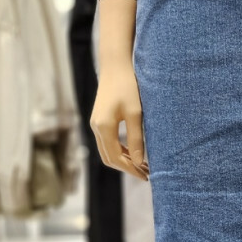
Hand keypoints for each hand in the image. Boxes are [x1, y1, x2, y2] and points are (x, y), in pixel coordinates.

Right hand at [90, 61, 148, 180]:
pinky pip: (107, 142)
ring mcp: (96, 124)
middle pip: (109, 158)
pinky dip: (120, 150)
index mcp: (104, 127)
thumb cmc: (128, 86)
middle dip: (127, 167)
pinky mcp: (99, 120)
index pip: (116, 158)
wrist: (115, 66)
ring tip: (142, 164)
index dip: (131, 169)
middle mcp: (96, 127)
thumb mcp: (136, 114)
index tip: (146, 175)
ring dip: (123, 160)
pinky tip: (134, 151)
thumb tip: (139, 162)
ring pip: (107, 151)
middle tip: (146, 173)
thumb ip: (137, 139)